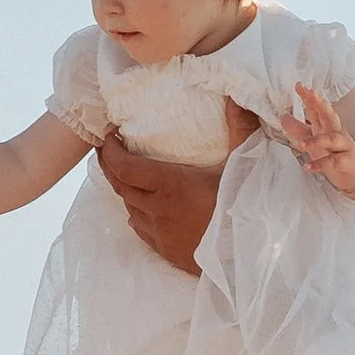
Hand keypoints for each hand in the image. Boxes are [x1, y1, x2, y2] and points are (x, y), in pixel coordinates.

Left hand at [93, 106, 252, 276]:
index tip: (106, 138)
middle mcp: (157, 209)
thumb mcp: (242, 165)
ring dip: (124, 191)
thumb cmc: (244, 208)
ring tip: (125, 177)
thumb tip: (237, 98)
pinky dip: (136, 214)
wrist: (249, 256)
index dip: (109, 152)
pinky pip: (141, 229)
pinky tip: (140, 210)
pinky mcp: (165, 251)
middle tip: (105, 150)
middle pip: (120, 186)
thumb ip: (239, 130)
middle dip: (109, 166)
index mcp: (170, 185)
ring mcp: (159, 233)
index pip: (124, 167)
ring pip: (129, 208)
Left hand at [280, 83, 354, 196]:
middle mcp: (335, 132)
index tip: (299, 85)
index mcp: (327, 125)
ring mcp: (342, 146)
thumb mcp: (314, 139)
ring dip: (317, 141)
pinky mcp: (346, 161)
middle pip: (329, 115)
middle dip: (321, 104)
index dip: (309, 97)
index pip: (317, 108)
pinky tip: (307, 168)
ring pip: (331, 140)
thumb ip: (298, 129)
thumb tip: (283, 117)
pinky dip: (320, 165)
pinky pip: (332, 162)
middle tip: (311, 94)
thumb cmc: (333, 152)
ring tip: (302, 144)